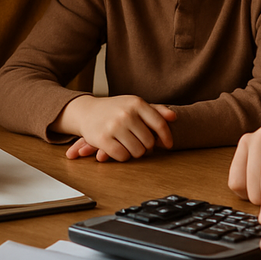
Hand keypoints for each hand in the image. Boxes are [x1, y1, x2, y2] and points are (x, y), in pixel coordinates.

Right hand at [56, 96, 174, 161]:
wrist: (86, 111)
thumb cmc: (115, 109)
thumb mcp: (134, 105)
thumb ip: (156, 110)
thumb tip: (174, 117)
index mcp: (136, 103)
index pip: (159, 124)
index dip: (166, 137)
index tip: (167, 145)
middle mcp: (126, 113)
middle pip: (149, 142)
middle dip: (147, 146)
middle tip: (140, 143)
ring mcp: (114, 126)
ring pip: (137, 152)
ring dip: (135, 153)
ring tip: (129, 145)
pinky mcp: (102, 138)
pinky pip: (123, 156)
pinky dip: (123, 156)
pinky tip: (119, 149)